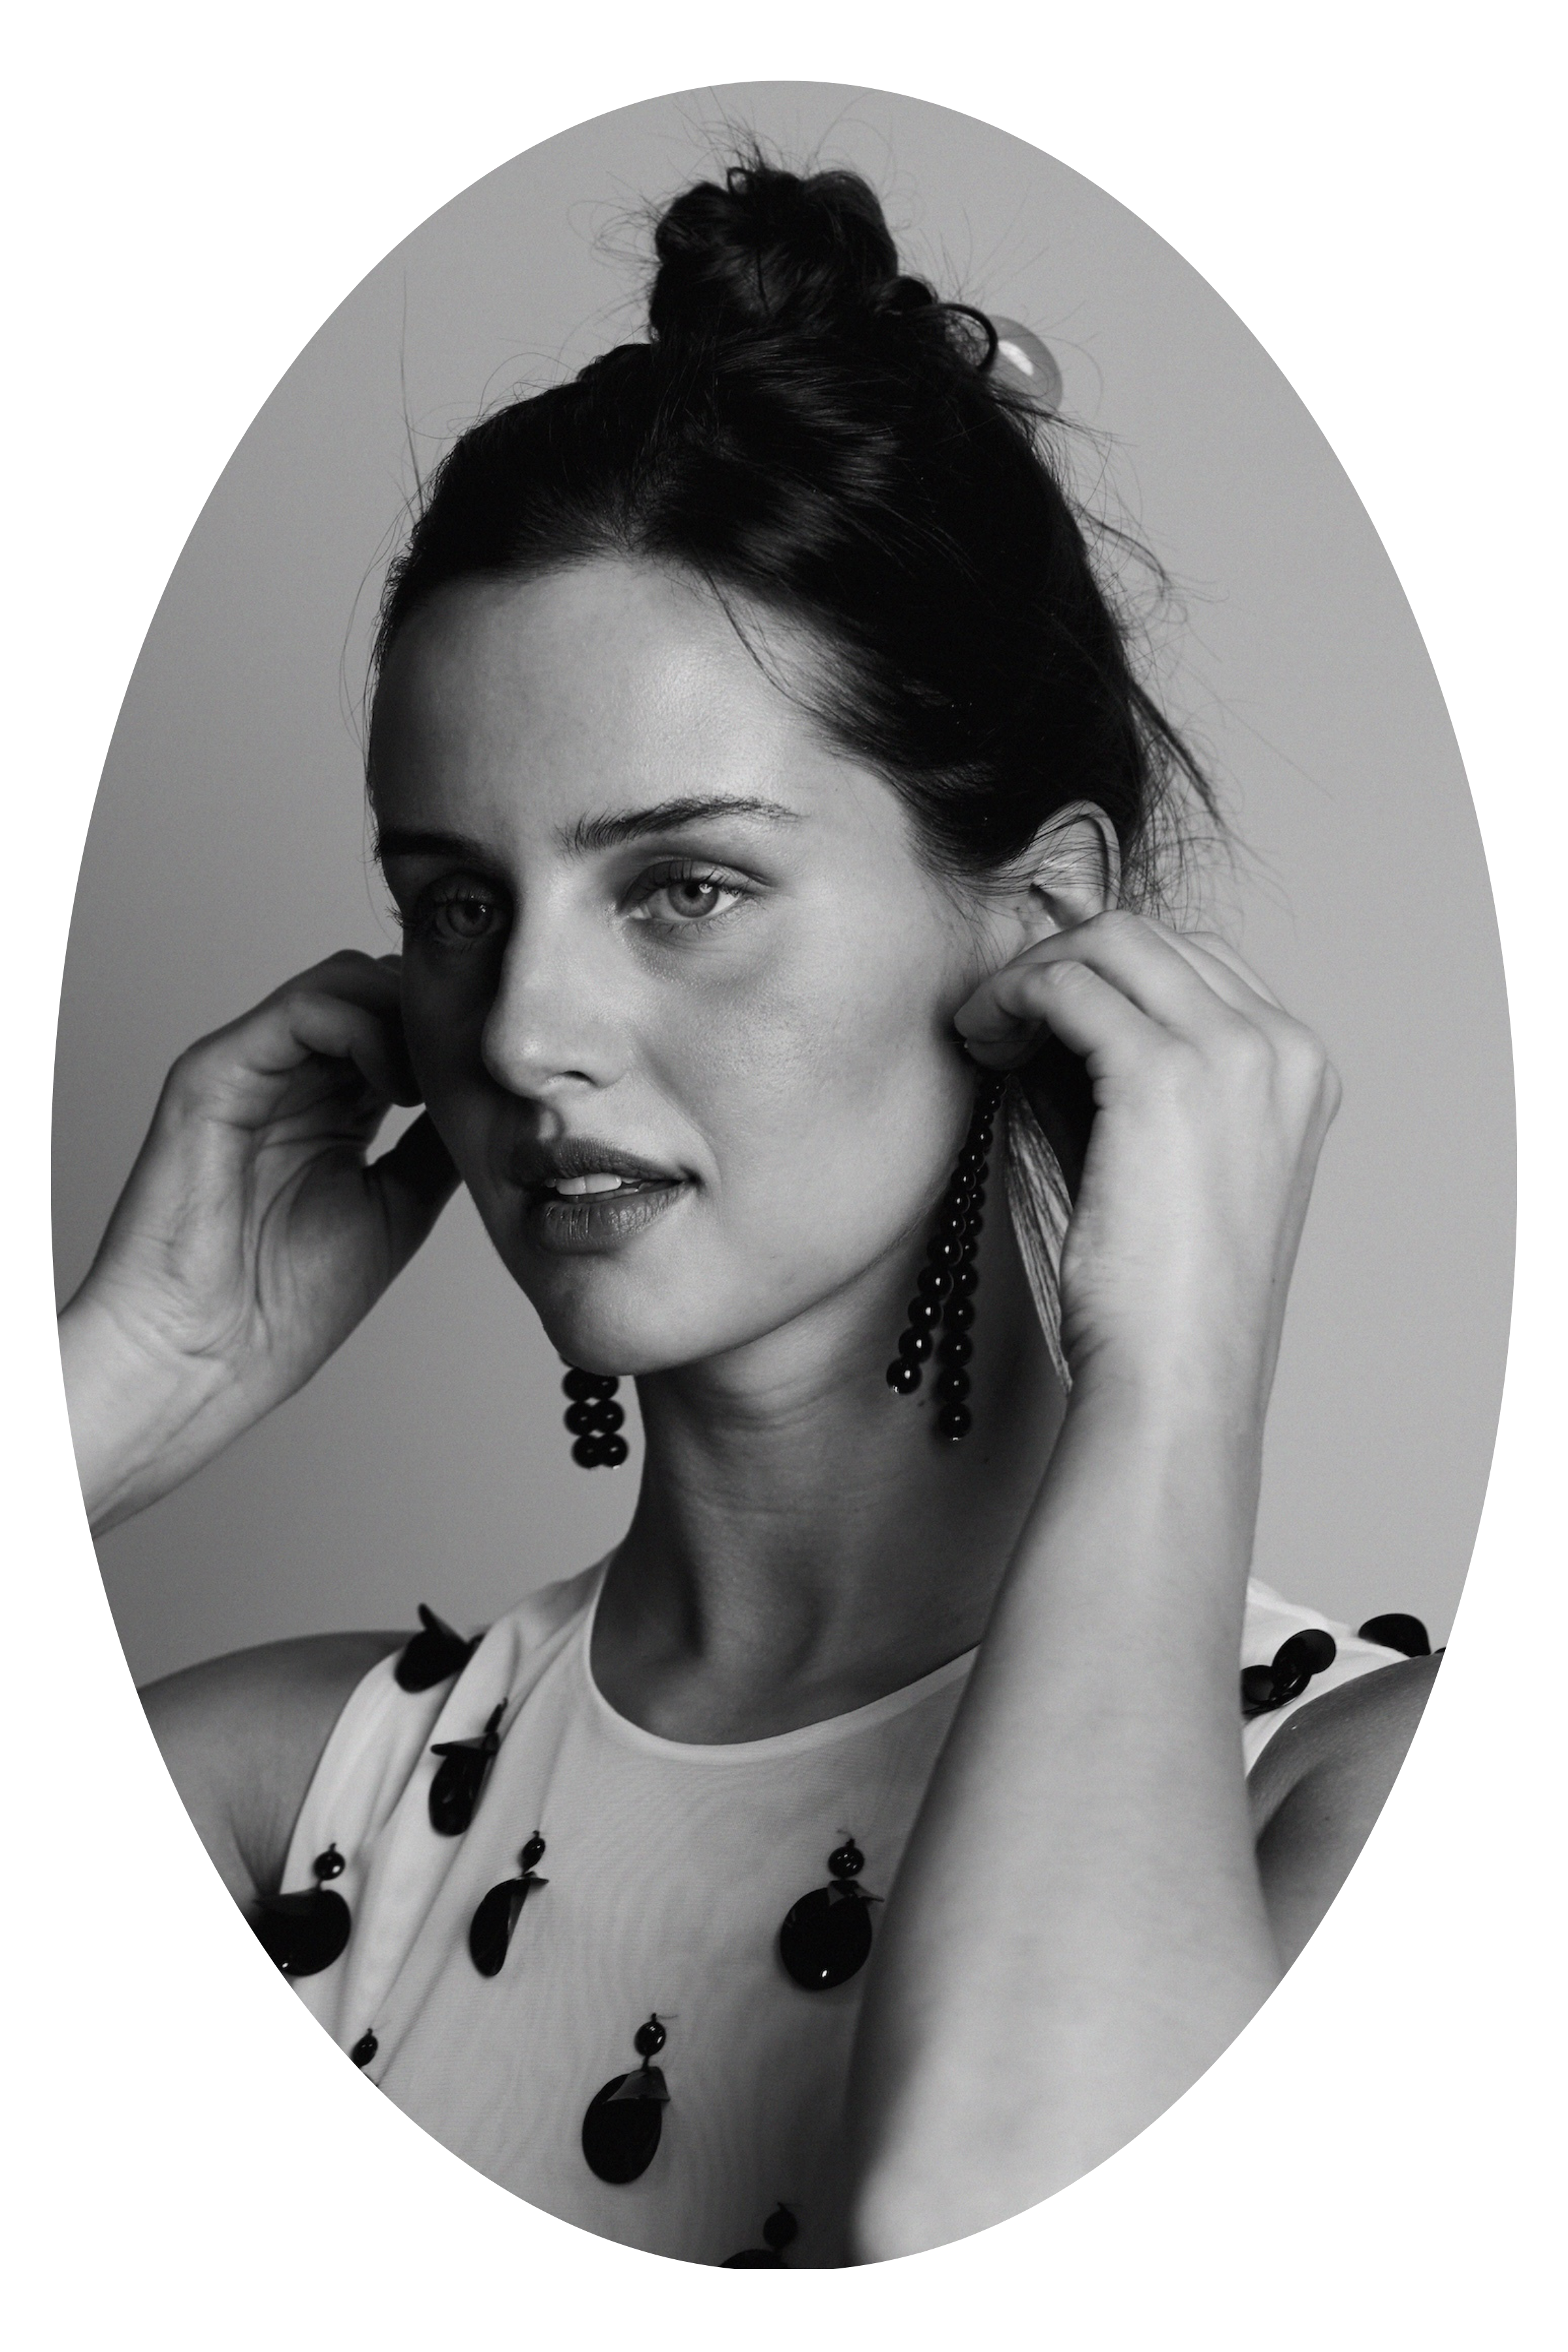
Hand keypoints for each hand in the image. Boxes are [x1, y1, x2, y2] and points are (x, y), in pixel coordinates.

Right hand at [60, 950, 458, 1530]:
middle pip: (379, 989)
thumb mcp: (398, 1206)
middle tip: (481, 1066)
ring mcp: (253, 1067)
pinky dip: (365, 1027)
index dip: (456, 1036)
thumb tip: (497, 1101)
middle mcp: (291, 1077)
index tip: (505, 1076)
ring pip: (345, 979)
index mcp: (332, 1107)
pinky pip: (301, 1007)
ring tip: (436, 1085)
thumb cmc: (284, 1303)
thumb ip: (437, 1144)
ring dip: (408, 1015)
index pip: (401, 1028)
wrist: (206, 1356)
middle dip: (439, 1013)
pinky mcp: (215, 1070)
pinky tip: (398, 1089)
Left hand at [955, 913, 1340, 1409]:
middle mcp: (1283, 1047)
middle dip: (1062, 959)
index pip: (1194, 961)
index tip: (1040, 1008)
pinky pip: (1069, 985)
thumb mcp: (1171, 1160)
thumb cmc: (1164, 1293)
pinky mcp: (1166, 1076)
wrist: (1177, 1375)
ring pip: (1109, 941)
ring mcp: (1235, 1054)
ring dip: (1030, 972)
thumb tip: (1053, 1001)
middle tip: (998, 1016)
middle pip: (1153, 937)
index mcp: (1301, 1069)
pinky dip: (1013, 997)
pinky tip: (981, 1041)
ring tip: (983, 1030)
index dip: (1104, 969)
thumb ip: (1134, 1075)